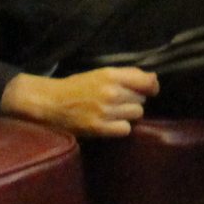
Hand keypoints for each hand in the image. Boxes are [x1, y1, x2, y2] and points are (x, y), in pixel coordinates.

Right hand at [2, 67, 157, 137]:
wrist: (50, 103)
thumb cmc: (76, 87)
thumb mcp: (101, 73)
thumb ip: (126, 75)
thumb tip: (153, 80)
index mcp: (111, 75)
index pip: (147, 81)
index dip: (152, 86)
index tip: (150, 90)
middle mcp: (111, 92)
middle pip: (142, 99)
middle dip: (134, 100)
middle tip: (120, 101)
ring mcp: (105, 111)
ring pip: (136, 114)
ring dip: (129, 114)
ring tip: (115, 112)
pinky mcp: (99, 128)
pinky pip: (125, 129)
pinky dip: (121, 127)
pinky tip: (111, 123)